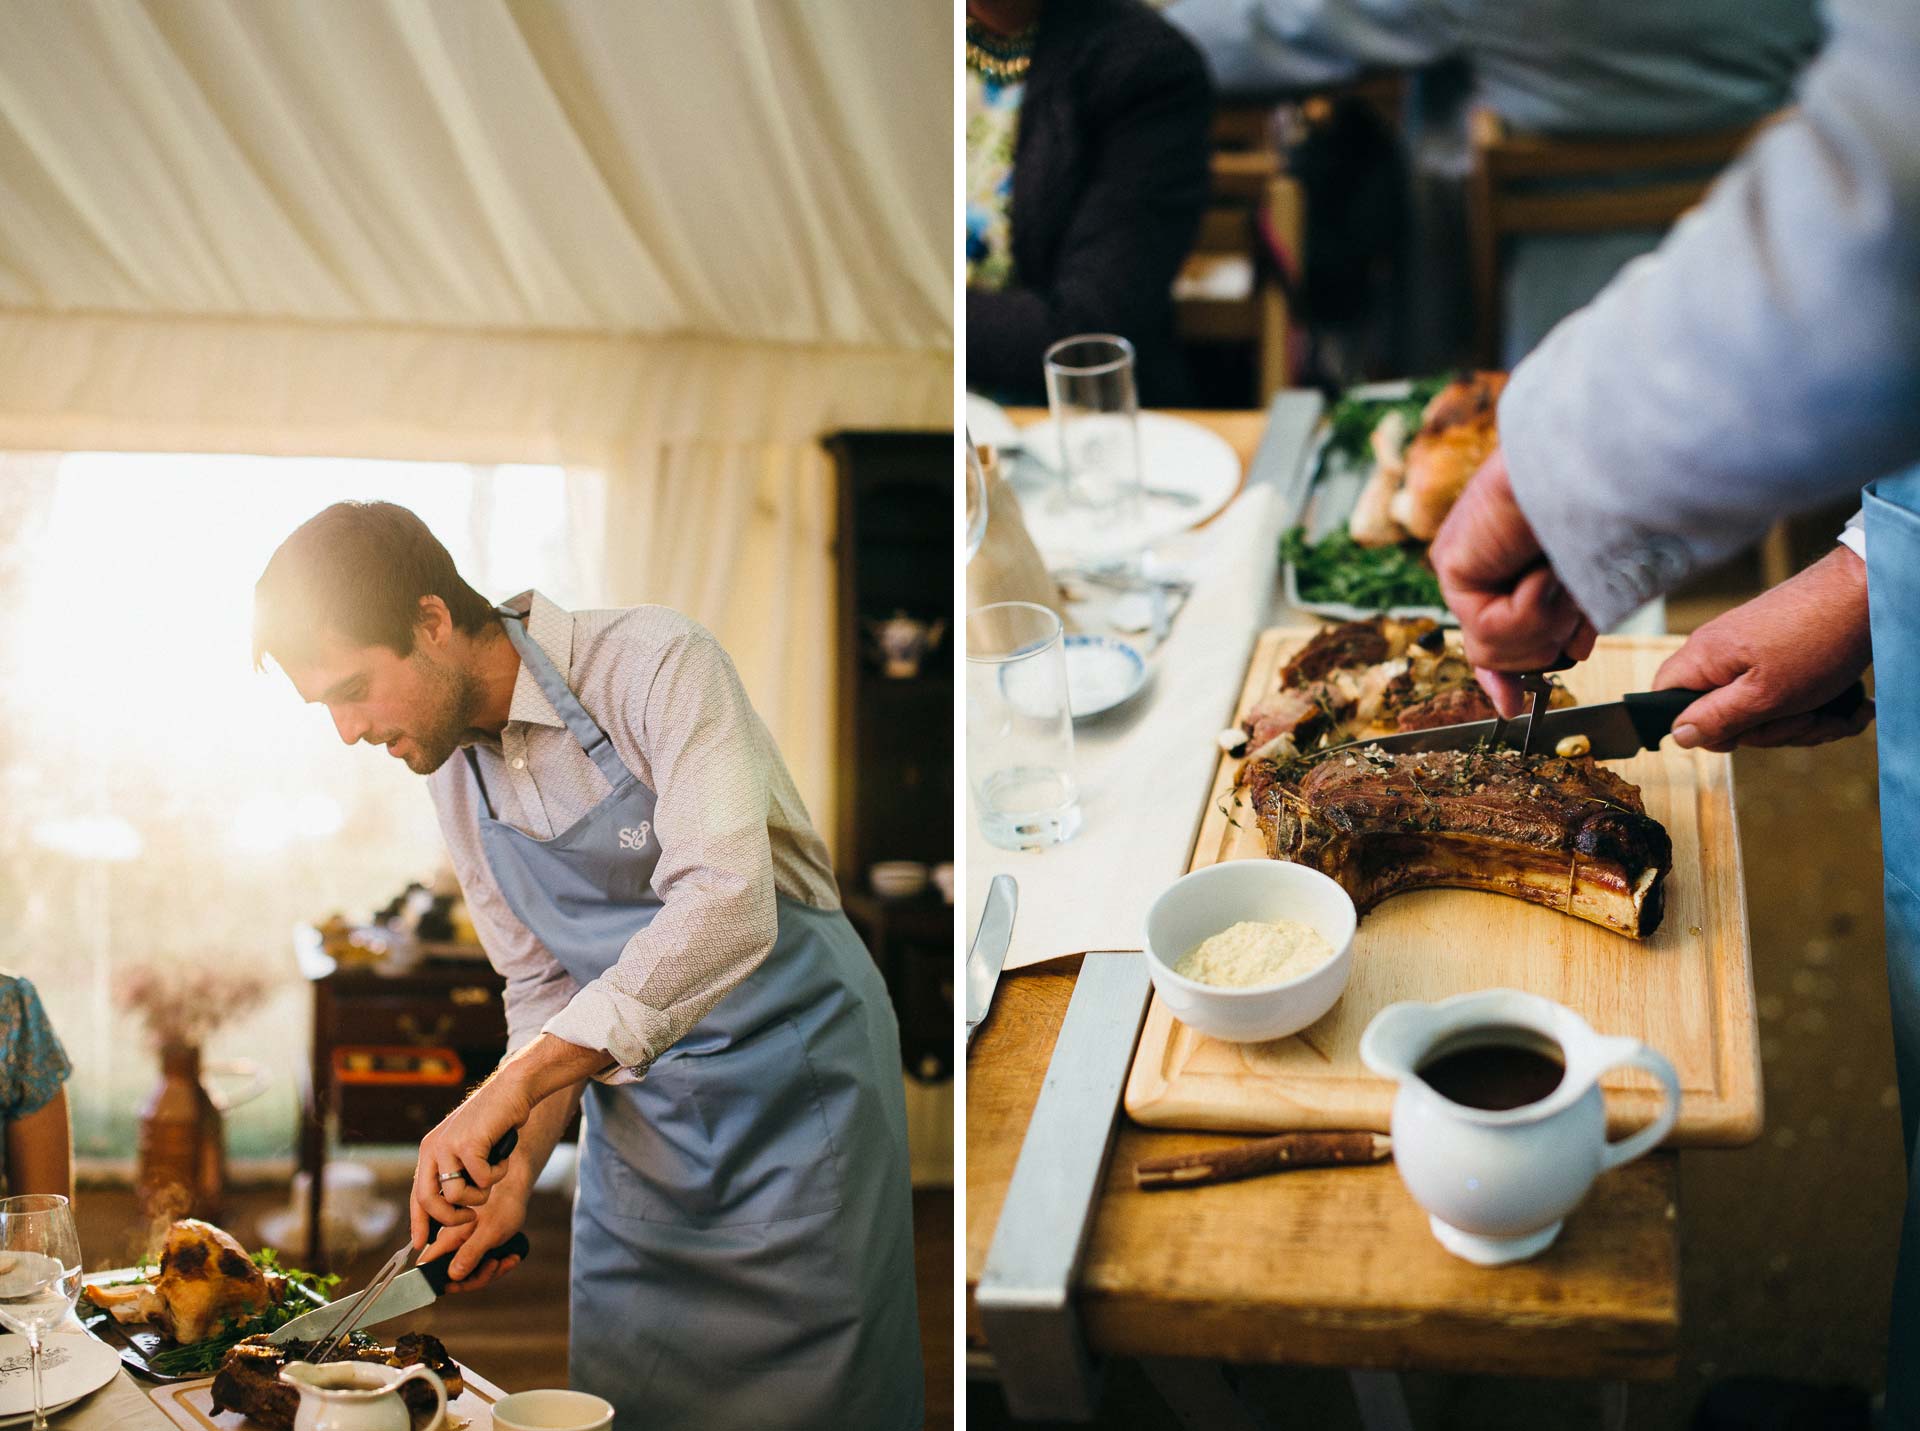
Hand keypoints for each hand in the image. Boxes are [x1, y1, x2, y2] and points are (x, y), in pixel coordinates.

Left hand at [410, 1074, 533, 1249]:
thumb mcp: (467, 1146)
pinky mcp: (469, 1143)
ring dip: (481, 1194)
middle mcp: (434, 1149)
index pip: (417, 1194)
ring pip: (458, 1194)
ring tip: (492, 1177)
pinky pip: (482, 1179)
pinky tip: (502, 1158)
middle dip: (452, 1219)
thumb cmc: (494, 1120)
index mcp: (430, 1151)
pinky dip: (497, 1174)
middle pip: (431, 1201)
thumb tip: (449, 1205)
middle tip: (470, 1220)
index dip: (419, 1221)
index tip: (421, 1243)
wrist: (511, 1089)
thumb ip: (456, 1170)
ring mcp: (449, 1145)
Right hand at [419, 1181, 528, 1292]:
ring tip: (509, 1259)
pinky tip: (512, 1257)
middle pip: (453, 1275)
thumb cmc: (504, 1205)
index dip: (439, 1279)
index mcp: (449, 1237)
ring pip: (471, 1272)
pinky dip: (498, 1265)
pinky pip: (483, 1265)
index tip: (459, 1284)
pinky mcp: (478, 1247)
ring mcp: (465, 1246)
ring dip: (492, 1271)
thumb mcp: (489, 1232)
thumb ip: (470, 1253)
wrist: (516, 1190)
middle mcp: (453, 1243)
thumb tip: (452, 1276)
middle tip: (496, 1266)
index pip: (429, 1264)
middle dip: (477, 1277)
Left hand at [1429, 448, 1596, 715]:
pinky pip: (1494, 629)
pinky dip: (1533, 609)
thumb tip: (1538, 681)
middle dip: (1548, 639)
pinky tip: (1543, 570)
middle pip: (1500, 653)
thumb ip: (1554, 634)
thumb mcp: (1585, 592)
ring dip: (1548, 624)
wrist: (1602, 468)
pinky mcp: (1452, 566)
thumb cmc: (1610, 515)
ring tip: (1562, 573)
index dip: (1503, 676)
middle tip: (1571, 592)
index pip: (1491, 636)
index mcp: (1509, 565)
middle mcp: (1478, 567)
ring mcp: (1462, 567)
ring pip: (1500, 650)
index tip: (1511, 707)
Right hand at [1654, 546, 1873, 750]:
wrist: (1867, 593)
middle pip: (1721, 713)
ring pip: (1758, 708)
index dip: (1697, 727)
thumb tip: (1677, 735)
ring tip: (1831, 713)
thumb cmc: (1817, 638)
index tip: (1737, 734)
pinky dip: (1812, 706)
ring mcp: (1750, 652)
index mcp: (1704, 658)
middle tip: (1802, 720)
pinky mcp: (1778, 653)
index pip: (1664, 699)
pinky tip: (1840, 706)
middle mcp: (1720, 653)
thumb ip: (1716, 718)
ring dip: (1800, 722)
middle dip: (1768, 729)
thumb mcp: (1764, 695)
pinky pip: (1782, 694)